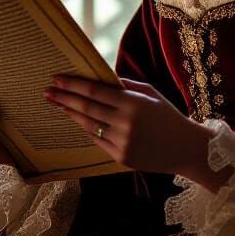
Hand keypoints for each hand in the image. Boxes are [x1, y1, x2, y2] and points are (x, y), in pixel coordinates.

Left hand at [43, 74, 203, 176]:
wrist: (186, 148)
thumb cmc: (168, 115)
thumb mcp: (150, 93)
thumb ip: (125, 85)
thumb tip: (100, 78)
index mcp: (133, 103)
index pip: (95, 91)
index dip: (73, 85)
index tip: (56, 78)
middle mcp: (125, 123)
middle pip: (86, 108)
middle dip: (64, 98)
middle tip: (47, 91)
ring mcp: (122, 142)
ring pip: (88, 126)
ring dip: (70, 114)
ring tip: (57, 104)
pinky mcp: (121, 157)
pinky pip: (97, 140)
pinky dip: (86, 129)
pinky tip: (77, 120)